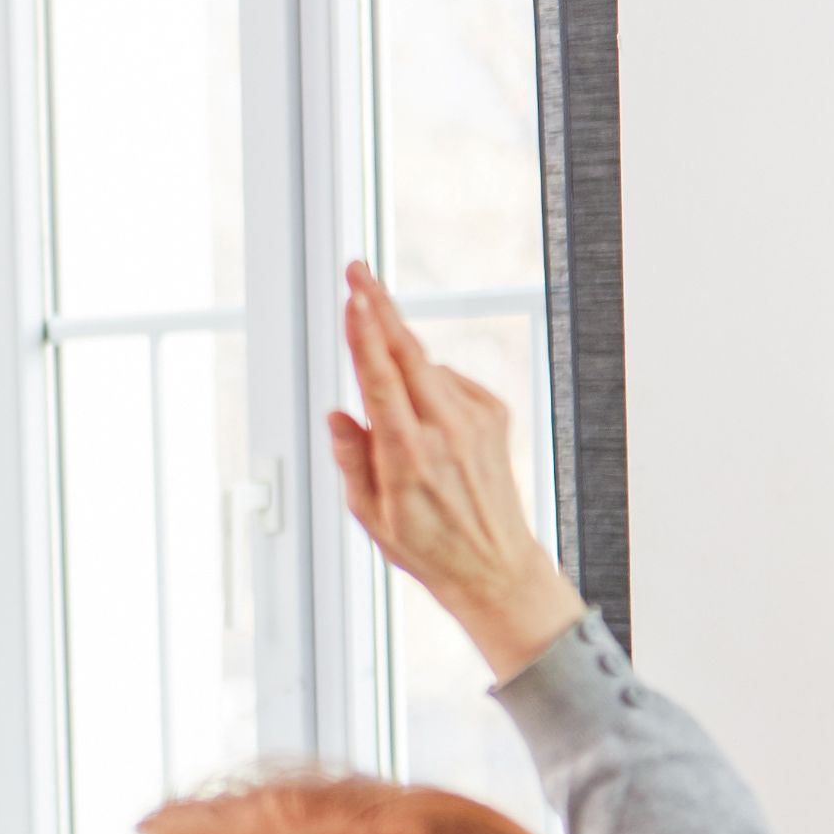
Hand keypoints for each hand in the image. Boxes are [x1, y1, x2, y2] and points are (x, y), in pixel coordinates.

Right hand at [332, 263, 587, 681]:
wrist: (492, 563)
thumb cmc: (423, 544)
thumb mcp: (367, 513)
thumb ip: (351, 457)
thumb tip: (339, 412)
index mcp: (408, 454)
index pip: (380, 379)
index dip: (363, 334)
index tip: (352, 299)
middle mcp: (446, 429)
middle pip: (407, 351)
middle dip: (380, 306)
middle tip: (357, 270)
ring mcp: (476, 419)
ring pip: (425, 365)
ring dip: (396, 348)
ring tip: (374, 345)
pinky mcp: (494, 415)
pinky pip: (447, 383)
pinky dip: (425, 384)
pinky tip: (416, 414)